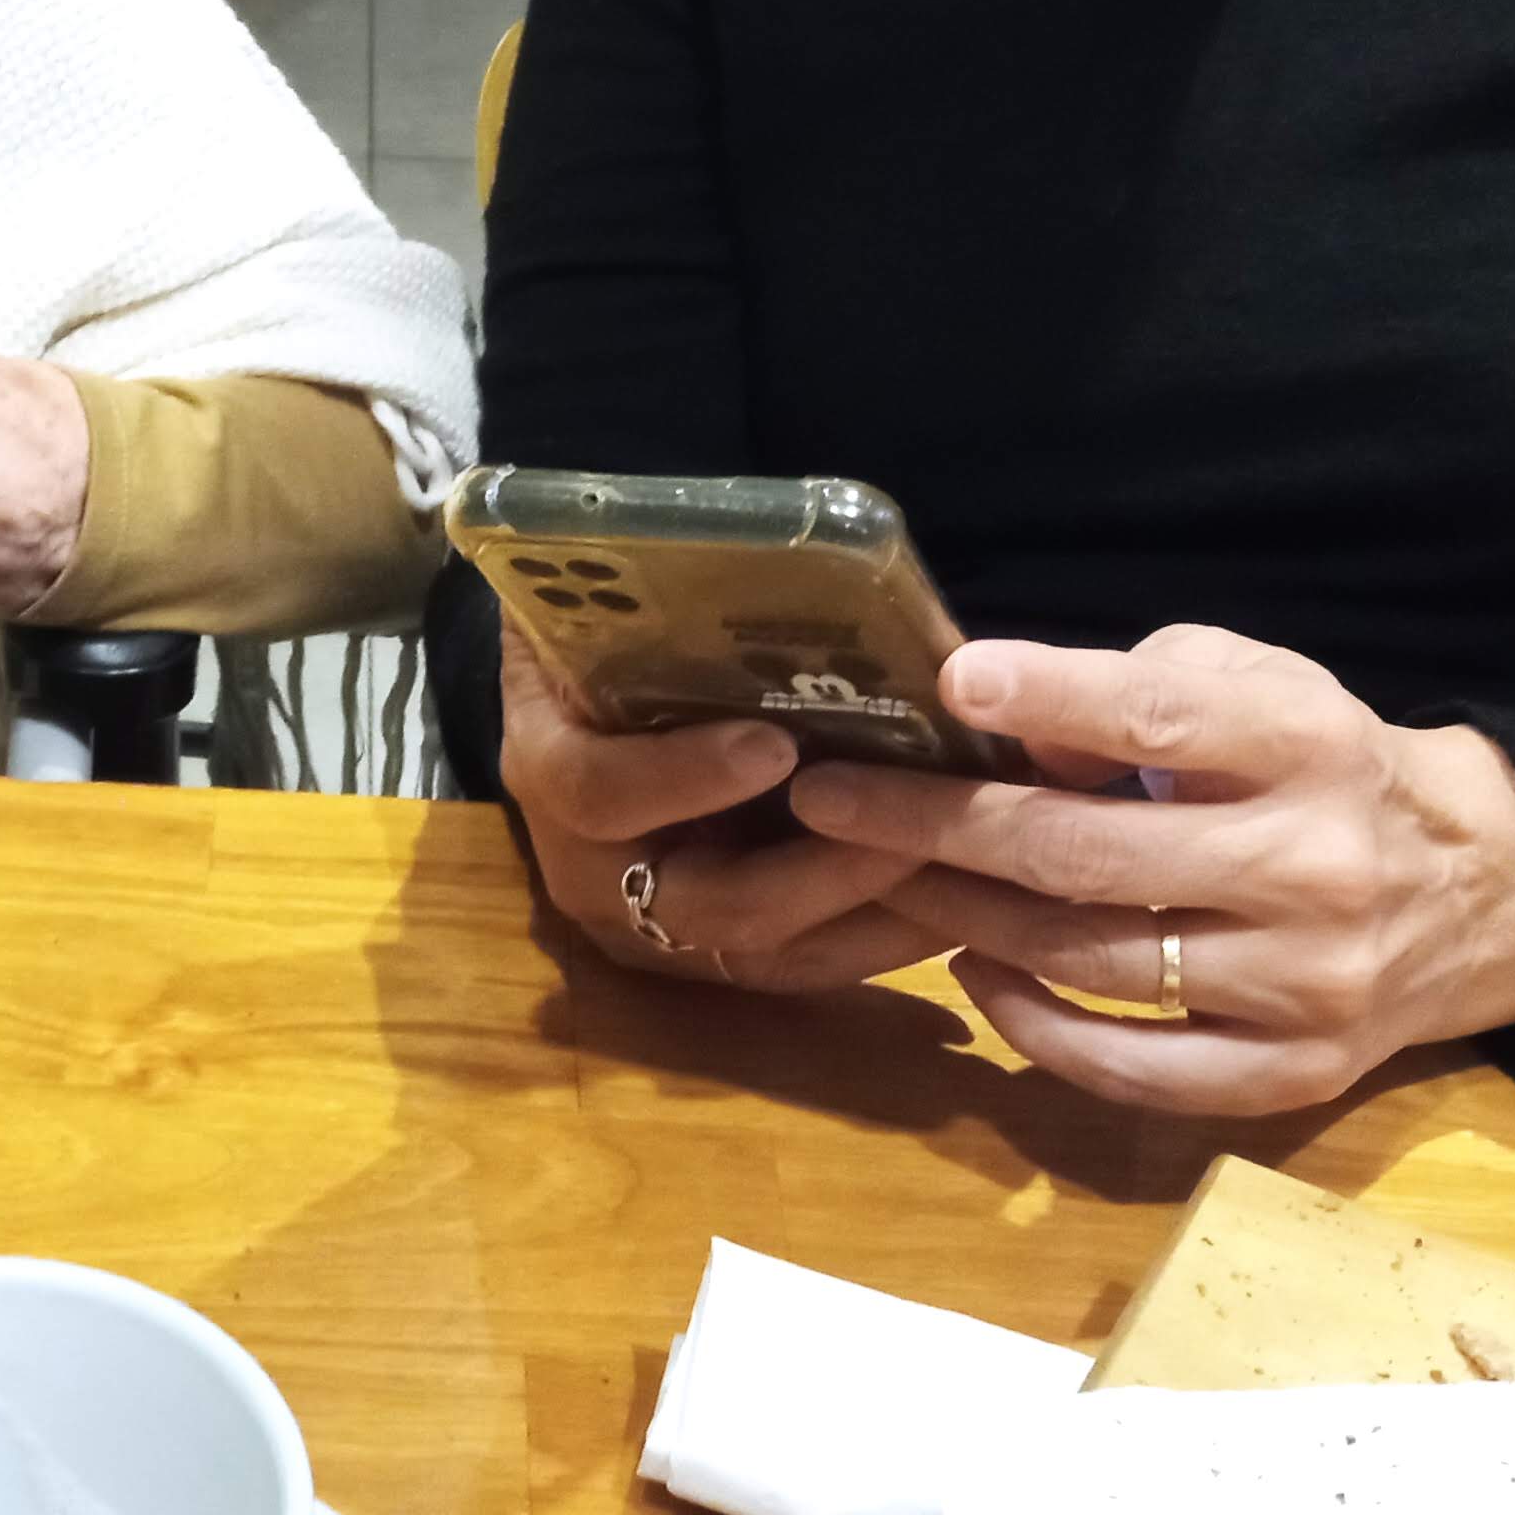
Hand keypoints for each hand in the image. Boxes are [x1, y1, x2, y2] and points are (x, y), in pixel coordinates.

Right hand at [495, 623, 951, 990]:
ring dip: (871, 920)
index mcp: (549, 770)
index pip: (603, 794)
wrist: (580, 704)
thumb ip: (647, 592)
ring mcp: (649, 927)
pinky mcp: (709, 958)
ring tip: (965, 873)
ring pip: (767, 956)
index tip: (778, 745)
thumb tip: (753, 544)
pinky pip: (801, 970)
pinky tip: (957, 898)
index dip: (686, 777)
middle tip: (917, 826)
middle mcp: (591, 871)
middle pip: (707, 905)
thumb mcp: (599, 602)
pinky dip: (879, 940)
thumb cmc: (601, 634)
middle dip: (823, 871)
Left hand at [788, 625, 1514, 1112]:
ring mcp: (1307, 985)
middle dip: (939, 824)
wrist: (1478, 893)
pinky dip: (1038, 1028)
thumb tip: (1012, 725)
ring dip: (962, 918)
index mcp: (1308, 745)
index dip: (1052, 694)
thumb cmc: (1327, 766)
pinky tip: (975, 975)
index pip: (1165, 716)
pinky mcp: (1295, 1075)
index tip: (951, 680)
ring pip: (1092, 961)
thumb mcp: (1257, 687)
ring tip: (884, 878)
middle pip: (1090, 853)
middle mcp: (1315, 866)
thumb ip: (1143, 688)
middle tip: (830, 796)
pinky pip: (1137, 1072)